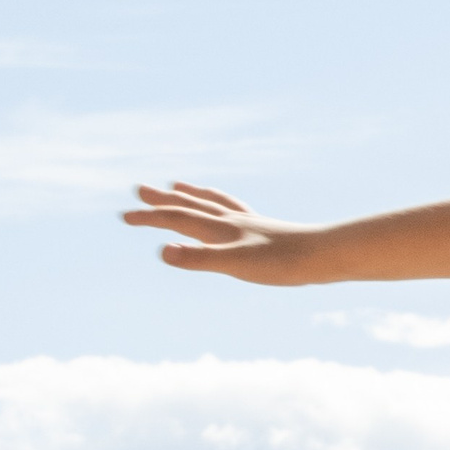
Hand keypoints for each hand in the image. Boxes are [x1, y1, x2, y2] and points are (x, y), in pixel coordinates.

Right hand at [120, 183, 326, 283]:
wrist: (325, 256)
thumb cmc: (281, 262)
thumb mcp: (235, 264)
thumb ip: (198, 258)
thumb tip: (162, 250)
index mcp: (221, 229)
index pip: (177, 219)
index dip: (149, 217)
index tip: (124, 216)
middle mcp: (233, 221)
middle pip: (192, 204)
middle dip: (163, 199)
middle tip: (140, 189)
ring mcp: (251, 224)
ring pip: (214, 203)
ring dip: (192, 195)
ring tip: (179, 185)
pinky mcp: (267, 231)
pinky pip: (237, 211)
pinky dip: (223, 205)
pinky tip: (229, 212)